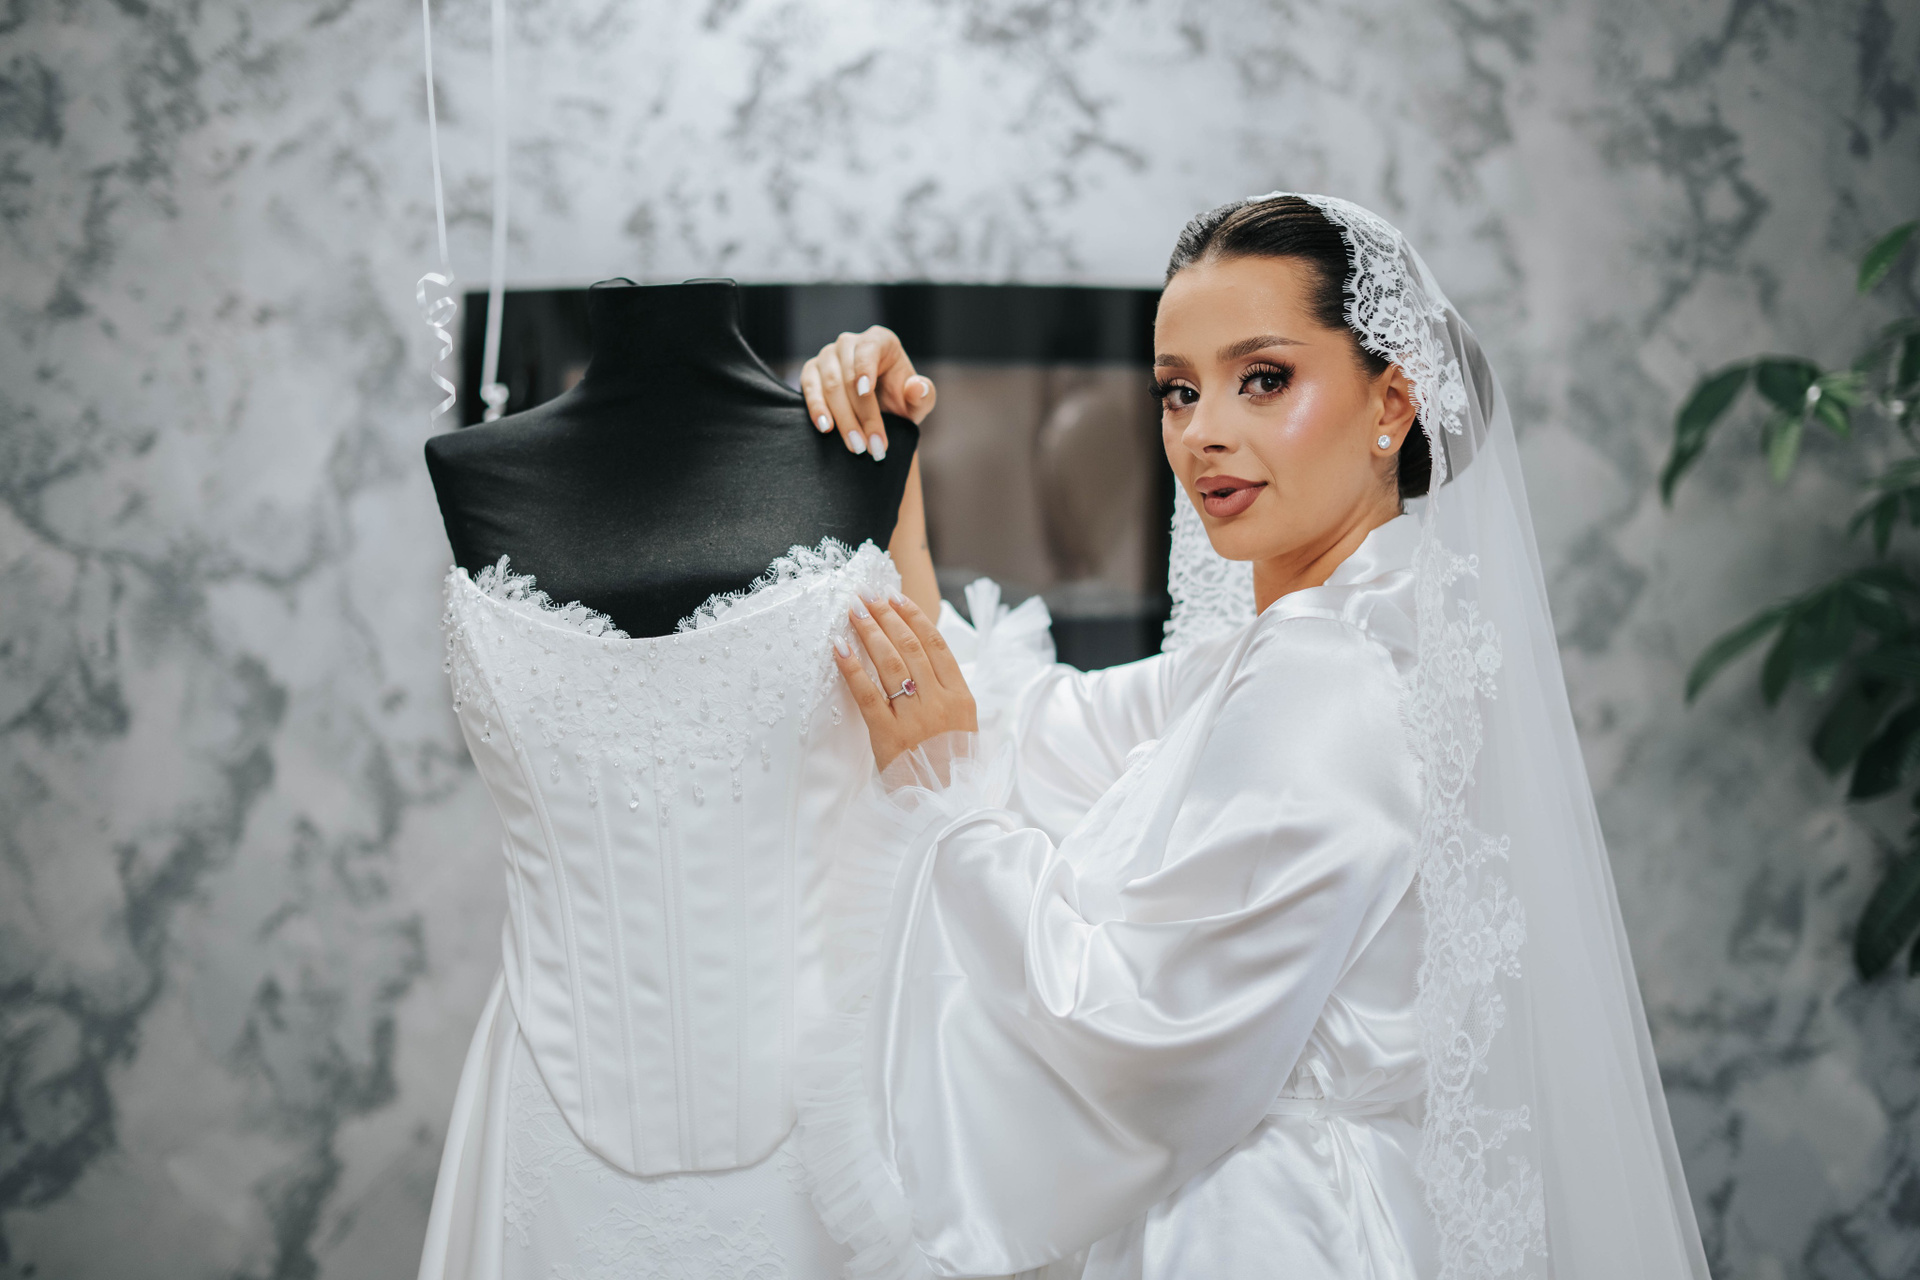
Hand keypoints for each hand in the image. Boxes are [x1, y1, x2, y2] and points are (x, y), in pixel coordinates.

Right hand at [799, 325, 936, 461]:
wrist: (880, 413)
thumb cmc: (900, 401)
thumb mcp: (919, 402)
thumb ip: (924, 394)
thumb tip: (916, 387)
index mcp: (880, 340)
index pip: (869, 349)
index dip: (865, 369)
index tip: (865, 392)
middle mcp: (850, 343)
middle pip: (849, 376)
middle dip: (861, 414)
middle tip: (870, 445)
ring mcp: (827, 356)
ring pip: (830, 385)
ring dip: (843, 419)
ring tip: (856, 446)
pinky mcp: (811, 372)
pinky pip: (809, 388)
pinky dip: (816, 409)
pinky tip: (826, 429)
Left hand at [832, 590, 975, 771]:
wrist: (945, 806)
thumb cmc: (950, 765)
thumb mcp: (962, 728)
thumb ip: (948, 694)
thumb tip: (925, 659)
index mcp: (962, 699)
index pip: (937, 646)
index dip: (915, 618)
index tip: (896, 598)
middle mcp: (940, 703)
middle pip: (911, 648)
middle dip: (887, 617)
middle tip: (867, 596)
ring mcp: (915, 720)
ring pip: (890, 664)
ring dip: (870, 632)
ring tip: (854, 612)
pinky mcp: (889, 736)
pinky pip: (867, 695)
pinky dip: (852, 668)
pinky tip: (839, 648)